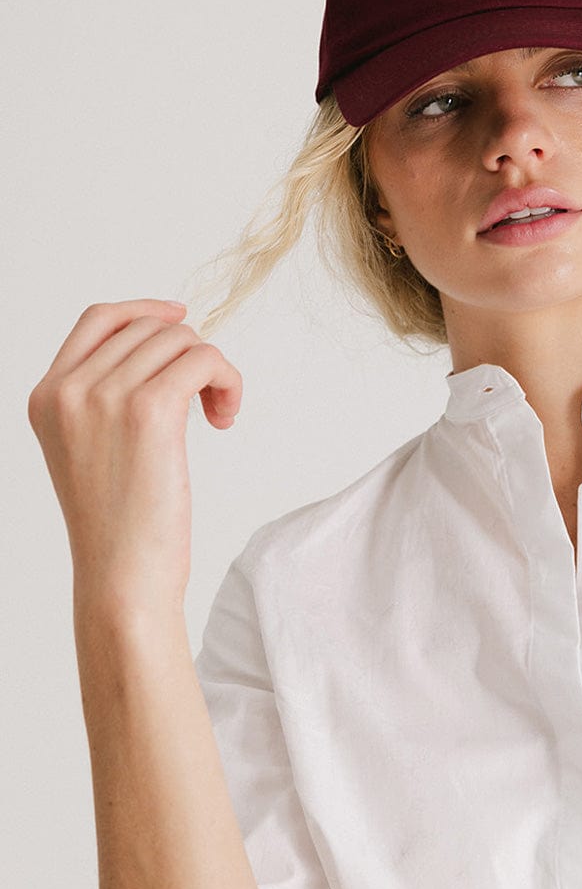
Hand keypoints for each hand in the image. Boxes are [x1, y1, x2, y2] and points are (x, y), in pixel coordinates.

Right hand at [27, 299, 242, 617]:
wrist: (122, 577)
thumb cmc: (118, 523)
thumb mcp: (91, 448)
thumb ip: (106, 396)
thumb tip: (166, 341)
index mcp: (46, 396)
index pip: (99, 319)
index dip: (146, 311)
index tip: (182, 321)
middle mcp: (69, 389)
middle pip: (151, 329)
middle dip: (190, 354)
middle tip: (207, 401)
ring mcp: (105, 396)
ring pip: (183, 341)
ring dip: (214, 371)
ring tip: (218, 413)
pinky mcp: (149, 410)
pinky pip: (206, 360)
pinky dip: (228, 381)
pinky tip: (224, 418)